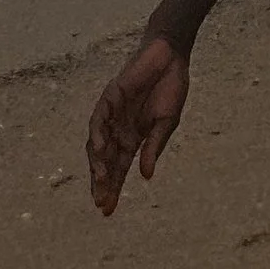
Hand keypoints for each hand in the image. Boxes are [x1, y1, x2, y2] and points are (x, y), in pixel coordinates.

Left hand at [86, 33, 189, 213]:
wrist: (171, 56)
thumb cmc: (171, 87)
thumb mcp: (166, 123)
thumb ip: (153, 148)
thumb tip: (145, 176)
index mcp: (133, 138)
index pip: (120, 168)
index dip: (114, 188)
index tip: (108, 212)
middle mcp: (119, 129)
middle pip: (106, 161)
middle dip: (102, 183)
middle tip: (101, 204)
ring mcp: (112, 114)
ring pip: (98, 144)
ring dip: (98, 163)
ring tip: (100, 182)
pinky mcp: (110, 97)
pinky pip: (99, 119)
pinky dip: (98, 134)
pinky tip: (100, 149)